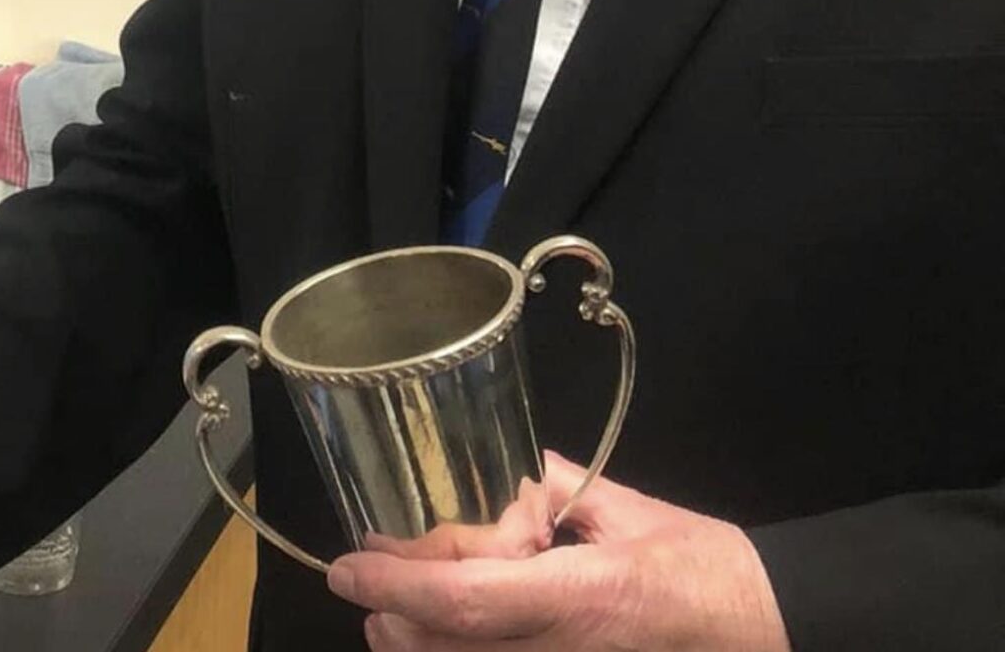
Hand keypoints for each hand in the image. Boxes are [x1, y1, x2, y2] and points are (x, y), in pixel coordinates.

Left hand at [327, 452, 790, 651]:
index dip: (396, 583)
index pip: (464, 600)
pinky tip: (447, 630)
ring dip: (416, 642)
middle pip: (443, 649)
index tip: (347, 562)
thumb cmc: (702, 569)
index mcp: (579, 597)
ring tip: (393, 604)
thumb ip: (558, 493)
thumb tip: (500, 473)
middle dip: (392, 615)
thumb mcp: (628, 513)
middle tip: (365, 575)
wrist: (761, 633)